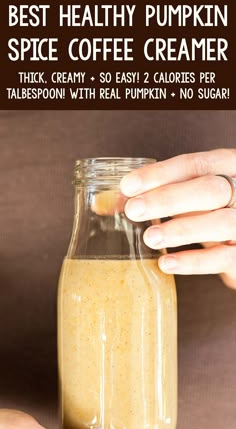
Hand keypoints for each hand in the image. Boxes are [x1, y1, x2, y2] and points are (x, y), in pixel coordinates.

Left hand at [120, 149, 235, 288]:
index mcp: (226, 169)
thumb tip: (100, 204)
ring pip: (220, 222)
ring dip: (180, 229)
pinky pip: (223, 257)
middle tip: (133, 211)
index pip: (194, 164)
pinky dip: (193, 261)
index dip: (160, 174)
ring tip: (148, 238)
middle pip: (209, 189)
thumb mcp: (186, 199)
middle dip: (168, 199)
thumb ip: (149, 197)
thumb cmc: (208, 213)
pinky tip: (166, 263)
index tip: (128, 185)